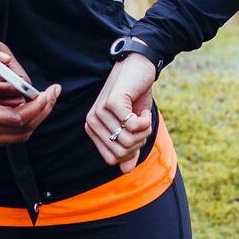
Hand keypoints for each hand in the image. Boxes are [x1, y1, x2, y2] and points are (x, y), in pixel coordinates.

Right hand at [0, 49, 59, 147]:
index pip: (21, 116)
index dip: (41, 105)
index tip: (51, 90)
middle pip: (24, 130)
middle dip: (42, 112)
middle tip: (50, 94)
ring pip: (15, 136)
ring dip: (31, 120)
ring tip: (36, 99)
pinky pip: (1, 137)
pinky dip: (15, 124)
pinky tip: (12, 106)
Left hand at [85, 52, 157, 172]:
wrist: (138, 67)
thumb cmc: (135, 97)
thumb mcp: (133, 126)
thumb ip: (129, 148)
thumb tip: (126, 170)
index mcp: (94, 129)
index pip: (112, 159)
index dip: (130, 151)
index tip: (136, 132)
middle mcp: (92, 121)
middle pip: (122, 151)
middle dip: (139, 141)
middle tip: (142, 123)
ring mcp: (100, 112)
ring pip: (128, 140)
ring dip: (144, 130)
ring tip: (142, 115)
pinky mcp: (112, 104)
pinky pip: (133, 126)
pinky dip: (145, 120)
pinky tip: (143, 108)